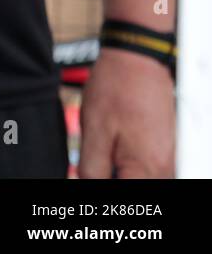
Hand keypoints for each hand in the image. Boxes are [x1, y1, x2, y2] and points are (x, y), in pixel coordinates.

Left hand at [78, 47, 174, 177]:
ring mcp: (168, 158)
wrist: (136, 60)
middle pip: (132, 186)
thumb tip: (87, 185)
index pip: (122, 194)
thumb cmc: (116, 89)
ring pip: (135, 178)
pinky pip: (143, 166)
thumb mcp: (94, 131)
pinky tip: (113, 143)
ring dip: (115, 170)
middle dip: (108, 177)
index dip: (99, 186)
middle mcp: (165, 167)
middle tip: (92, 159)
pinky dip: (125, 161)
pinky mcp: (164, 148)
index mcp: (148, 168)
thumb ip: (92, 168)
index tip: (87, 173)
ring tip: (103, 146)